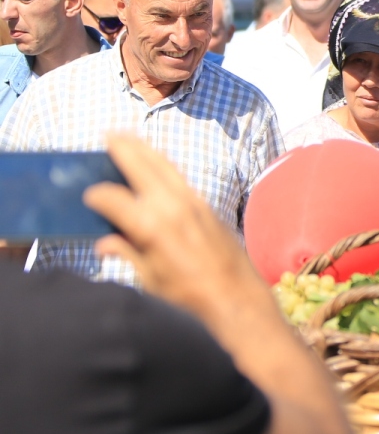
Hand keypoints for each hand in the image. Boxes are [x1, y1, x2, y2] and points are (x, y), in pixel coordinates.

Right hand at [83, 134, 267, 323]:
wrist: (235, 297)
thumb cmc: (189, 296)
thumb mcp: (149, 279)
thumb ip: (126, 253)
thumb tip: (104, 244)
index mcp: (150, 226)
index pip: (112, 198)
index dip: (96, 196)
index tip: (89, 198)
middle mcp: (171, 207)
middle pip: (141, 165)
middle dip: (122, 148)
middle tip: (109, 136)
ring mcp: (192, 203)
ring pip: (163, 165)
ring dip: (145, 149)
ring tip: (130, 138)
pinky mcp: (207, 206)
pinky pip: (180, 177)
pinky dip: (164, 165)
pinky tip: (157, 164)